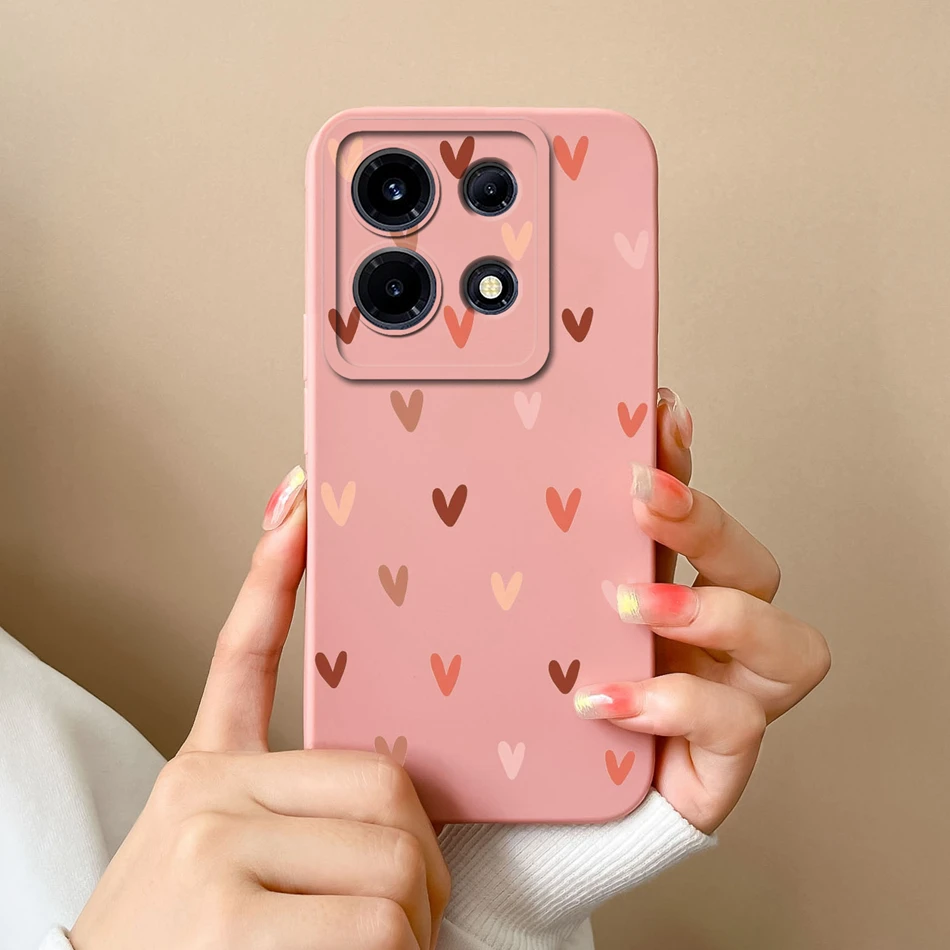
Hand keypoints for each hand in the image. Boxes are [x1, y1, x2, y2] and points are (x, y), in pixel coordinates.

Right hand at [71, 467, 449, 949]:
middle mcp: (201, 796)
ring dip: (417, 922)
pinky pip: (379, 926)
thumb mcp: (209, 866)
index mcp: (201, 775)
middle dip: (424, 860)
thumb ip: (286, 816)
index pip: (242, 657)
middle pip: (385, 784)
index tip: (297, 508)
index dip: (273, 577)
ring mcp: (212, 852)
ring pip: (395, 861)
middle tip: (415, 911)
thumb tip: (391, 808)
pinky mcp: (229, 923)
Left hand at [574, 390, 830, 832]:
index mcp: (673, 594)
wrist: (537, 809)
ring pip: (791, 645)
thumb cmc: (539, 704)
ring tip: (635, 608)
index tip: (660, 415)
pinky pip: (737, 727)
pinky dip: (673, 704)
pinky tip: (605, 699)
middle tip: (642, 500)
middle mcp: (715, 642)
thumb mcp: (539, 623)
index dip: (690, 465)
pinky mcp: (722, 763)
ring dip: (717, 614)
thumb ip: (537, 568)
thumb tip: (481, 481)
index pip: (697, 515)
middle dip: (708, 526)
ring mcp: (729, 700)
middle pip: (758, 565)